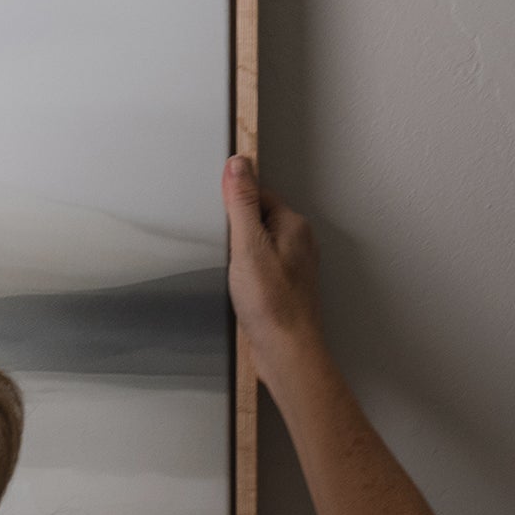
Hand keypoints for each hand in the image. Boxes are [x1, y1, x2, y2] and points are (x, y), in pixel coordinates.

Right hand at [223, 153, 322, 359]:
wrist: (285, 349)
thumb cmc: (271, 303)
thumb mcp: (247, 246)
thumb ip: (242, 204)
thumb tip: (238, 165)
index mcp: (292, 226)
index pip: (260, 194)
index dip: (235, 201)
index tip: (216, 215)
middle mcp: (298, 242)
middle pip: (260, 218)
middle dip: (237, 226)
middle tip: (219, 244)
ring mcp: (292, 266)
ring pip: (260, 243)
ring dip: (240, 251)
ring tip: (227, 267)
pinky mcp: (283, 286)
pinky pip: (261, 266)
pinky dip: (245, 270)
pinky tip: (235, 285)